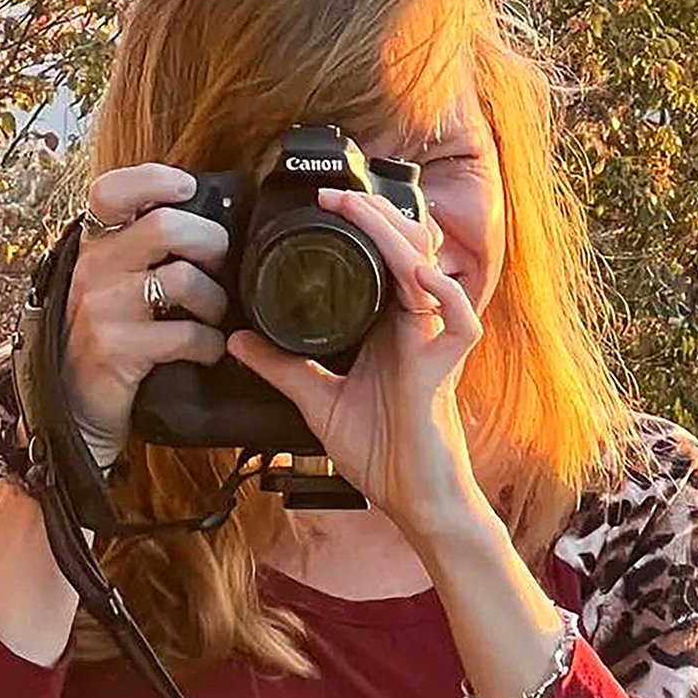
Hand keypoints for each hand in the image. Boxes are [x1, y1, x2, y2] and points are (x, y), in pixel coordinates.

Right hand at [59, 164, 231, 456]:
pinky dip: (209, 344)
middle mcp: (93, 270)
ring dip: (214, 300)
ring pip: (182, 278)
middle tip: (218, 265)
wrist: (78, 409)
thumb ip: (141, 254)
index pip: (112, 191)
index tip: (187, 188)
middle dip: (210, 242)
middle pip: (165, 226)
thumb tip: (207, 224)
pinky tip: (207, 350)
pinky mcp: (117, 348)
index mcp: (93, 248)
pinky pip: (184, 334)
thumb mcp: (111, 288)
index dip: (154, 179)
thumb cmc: (107, 342)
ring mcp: (102, 308)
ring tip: (213, 317)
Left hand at [225, 186, 486, 542]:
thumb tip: (237, 342)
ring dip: (396, 237)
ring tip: (363, 215)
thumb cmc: (380, 452)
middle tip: (334, 198)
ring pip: (428, 270)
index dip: (359, 226)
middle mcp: (412, 326)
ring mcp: (432, 342)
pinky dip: (445, 294)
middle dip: (373, 216)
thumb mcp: (317, 402)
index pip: (379, 258)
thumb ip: (281, 368)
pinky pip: (459, 320)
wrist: (412, 498)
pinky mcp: (445, 368)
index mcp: (386, 326)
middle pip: (407, 249)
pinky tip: (419, 277)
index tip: (320, 205)